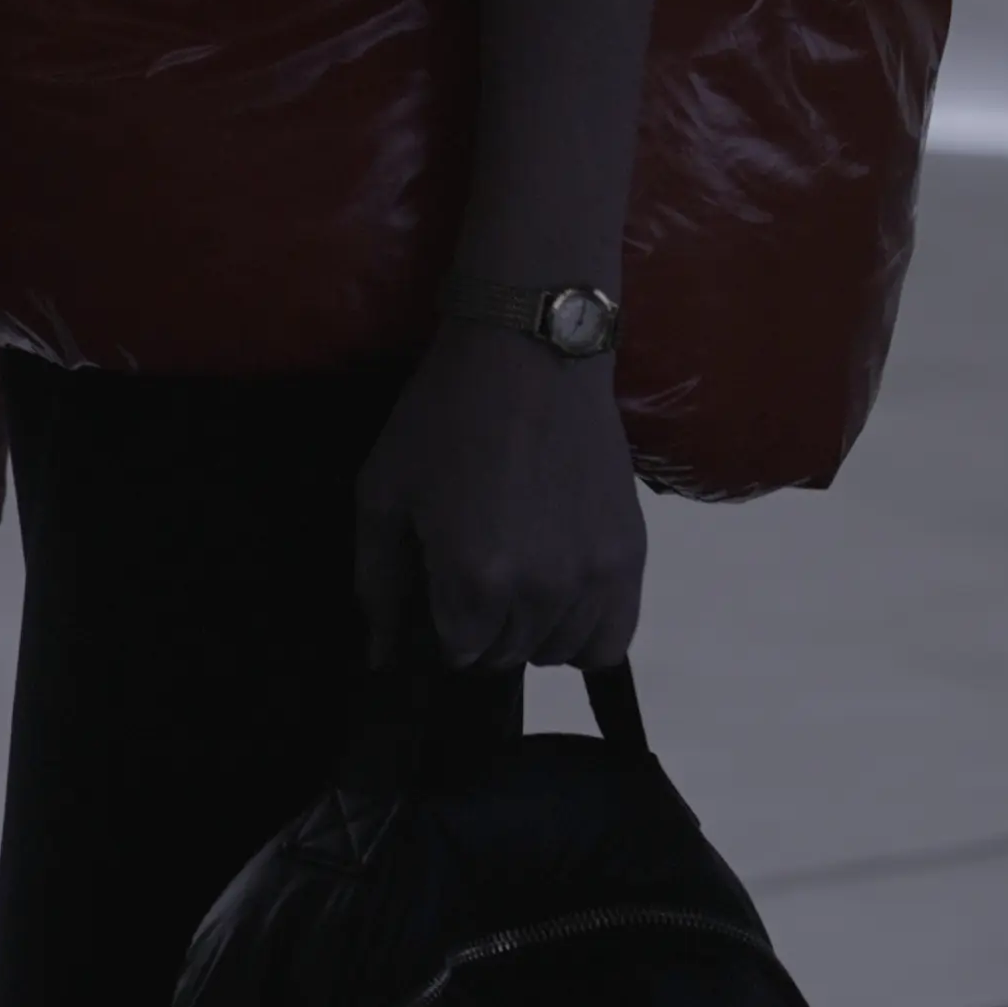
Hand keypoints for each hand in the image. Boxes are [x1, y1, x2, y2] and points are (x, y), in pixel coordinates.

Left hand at [356, 325, 645, 674]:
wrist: (530, 349)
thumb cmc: (444, 416)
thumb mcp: (383, 491)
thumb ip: (377, 583)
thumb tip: (383, 657)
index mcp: (472, 580)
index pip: (457, 654)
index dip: (442, 621)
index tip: (441, 583)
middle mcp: (539, 593)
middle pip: (506, 655)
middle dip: (483, 625)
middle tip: (475, 566)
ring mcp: (592, 577)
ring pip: (556, 651)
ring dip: (531, 628)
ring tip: (519, 572)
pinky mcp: (630, 556)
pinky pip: (612, 638)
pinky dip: (585, 632)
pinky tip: (563, 598)